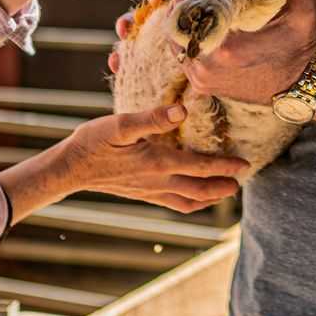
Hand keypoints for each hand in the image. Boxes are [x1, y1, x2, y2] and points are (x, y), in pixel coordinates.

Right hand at [55, 102, 247, 212]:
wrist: (70, 168)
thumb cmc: (94, 142)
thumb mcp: (120, 124)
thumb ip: (152, 118)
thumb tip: (182, 110)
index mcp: (158, 163)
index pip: (200, 166)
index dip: (225, 166)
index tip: (244, 164)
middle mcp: (158, 182)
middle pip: (200, 190)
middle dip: (223, 186)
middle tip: (241, 182)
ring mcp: (150, 191)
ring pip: (189, 202)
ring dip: (209, 198)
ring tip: (224, 193)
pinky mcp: (142, 194)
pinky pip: (174, 204)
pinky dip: (191, 203)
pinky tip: (193, 197)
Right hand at [108, 0, 224, 75]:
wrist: (237, 54)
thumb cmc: (225, 15)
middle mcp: (162, 16)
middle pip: (141, 13)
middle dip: (132, 18)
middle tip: (128, 26)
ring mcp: (156, 37)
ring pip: (134, 35)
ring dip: (124, 40)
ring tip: (119, 46)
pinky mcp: (154, 57)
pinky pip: (134, 58)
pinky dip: (122, 59)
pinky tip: (117, 63)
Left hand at [183, 0, 315, 107]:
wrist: (297, 92)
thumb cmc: (301, 52)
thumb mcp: (303, 13)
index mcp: (228, 48)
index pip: (191, 7)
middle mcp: (207, 66)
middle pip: (176, 21)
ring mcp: (201, 78)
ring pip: (173, 38)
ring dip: (181, 12)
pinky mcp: (201, 84)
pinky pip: (180, 53)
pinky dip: (183, 32)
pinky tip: (196, 15)